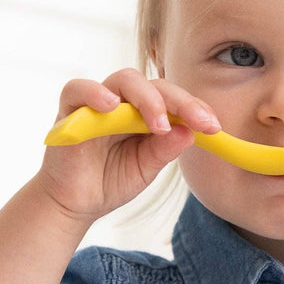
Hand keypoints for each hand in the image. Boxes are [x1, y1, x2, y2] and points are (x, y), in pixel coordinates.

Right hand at [34, 68, 219, 222]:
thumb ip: (164, 149)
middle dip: (181, 102)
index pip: (173, 99)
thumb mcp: (145, 168)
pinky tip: (110, 105)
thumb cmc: (109, 181)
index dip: (195, 108)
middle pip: (155, 85)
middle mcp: (124, 102)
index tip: (214, 127)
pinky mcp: (69, 109)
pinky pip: (78, 89)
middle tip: (199, 122)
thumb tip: (189, 131)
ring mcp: (97, 103)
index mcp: (145, 113)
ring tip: (159, 123)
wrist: (74, 203)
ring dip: (147, 98)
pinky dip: (94, 92)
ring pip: (125, 80)